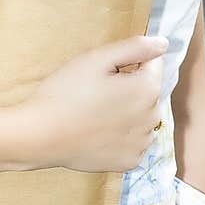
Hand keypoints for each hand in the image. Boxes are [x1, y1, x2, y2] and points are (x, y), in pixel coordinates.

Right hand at [21, 33, 167, 172]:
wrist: (41, 136)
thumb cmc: (66, 93)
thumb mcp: (97, 59)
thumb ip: (135, 47)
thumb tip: (163, 43)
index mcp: (148, 89)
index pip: (153, 64)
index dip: (130, 62)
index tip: (106, 71)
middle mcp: (153, 118)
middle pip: (148, 92)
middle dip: (130, 88)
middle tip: (96, 92)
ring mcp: (142, 143)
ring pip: (142, 118)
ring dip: (129, 113)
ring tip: (96, 113)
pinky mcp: (130, 162)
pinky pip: (133, 141)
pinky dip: (121, 137)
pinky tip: (99, 133)